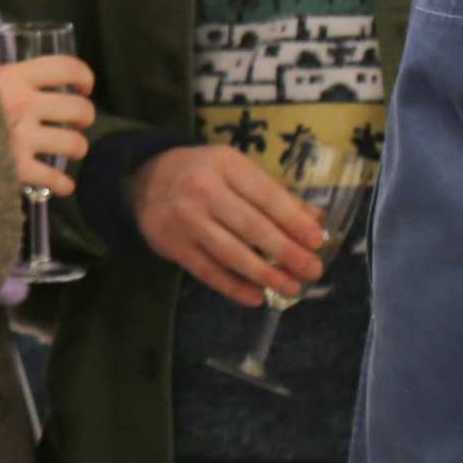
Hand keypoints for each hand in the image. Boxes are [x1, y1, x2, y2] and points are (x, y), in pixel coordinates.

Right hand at [0, 55, 95, 197]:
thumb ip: (3, 86)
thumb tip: (28, 90)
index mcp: (13, 77)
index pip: (66, 67)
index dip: (83, 76)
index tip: (84, 87)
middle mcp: (24, 105)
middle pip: (78, 109)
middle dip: (83, 117)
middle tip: (76, 122)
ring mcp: (22, 138)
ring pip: (74, 144)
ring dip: (76, 148)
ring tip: (69, 151)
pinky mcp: (16, 169)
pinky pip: (54, 179)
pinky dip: (62, 184)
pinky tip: (62, 185)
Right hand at [129, 144, 327, 307]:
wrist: (145, 178)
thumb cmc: (204, 173)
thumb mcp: (237, 170)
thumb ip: (275, 194)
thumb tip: (315, 221)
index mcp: (226, 165)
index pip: (268, 197)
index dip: (295, 222)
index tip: (317, 242)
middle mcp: (203, 190)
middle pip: (252, 227)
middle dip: (287, 253)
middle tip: (312, 271)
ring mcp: (184, 219)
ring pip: (231, 253)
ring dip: (265, 275)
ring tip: (291, 288)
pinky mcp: (171, 244)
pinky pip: (207, 271)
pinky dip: (233, 287)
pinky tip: (256, 297)